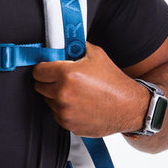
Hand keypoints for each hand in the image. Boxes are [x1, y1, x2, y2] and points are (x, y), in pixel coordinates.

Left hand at [32, 43, 146, 137]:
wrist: (129, 107)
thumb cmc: (114, 81)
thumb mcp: (96, 54)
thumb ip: (74, 46)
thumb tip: (61, 42)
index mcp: (67, 74)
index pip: (38, 71)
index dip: (43, 68)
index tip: (48, 68)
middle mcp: (63, 94)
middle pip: (39, 86)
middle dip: (48, 81)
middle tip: (62, 79)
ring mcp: (65, 111)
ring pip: (47, 101)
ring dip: (55, 96)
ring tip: (74, 92)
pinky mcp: (68, 124)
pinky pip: (56, 114)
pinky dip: (63, 109)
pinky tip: (78, 103)